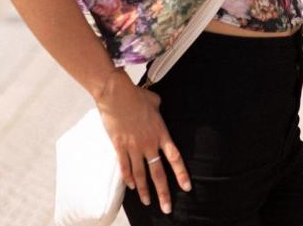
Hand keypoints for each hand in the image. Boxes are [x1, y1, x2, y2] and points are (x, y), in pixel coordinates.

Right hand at [94, 70, 189, 213]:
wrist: (116, 94)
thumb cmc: (136, 95)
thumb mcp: (154, 101)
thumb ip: (158, 107)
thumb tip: (157, 105)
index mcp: (160, 133)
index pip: (174, 158)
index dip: (181, 174)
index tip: (187, 187)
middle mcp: (148, 144)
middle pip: (158, 173)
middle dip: (163, 192)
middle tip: (167, 208)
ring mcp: (133, 147)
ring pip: (140, 174)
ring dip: (144, 190)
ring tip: (148, 202)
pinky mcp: (119, 146)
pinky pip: (124, 167)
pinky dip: (128, 178)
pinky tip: (131, 187)